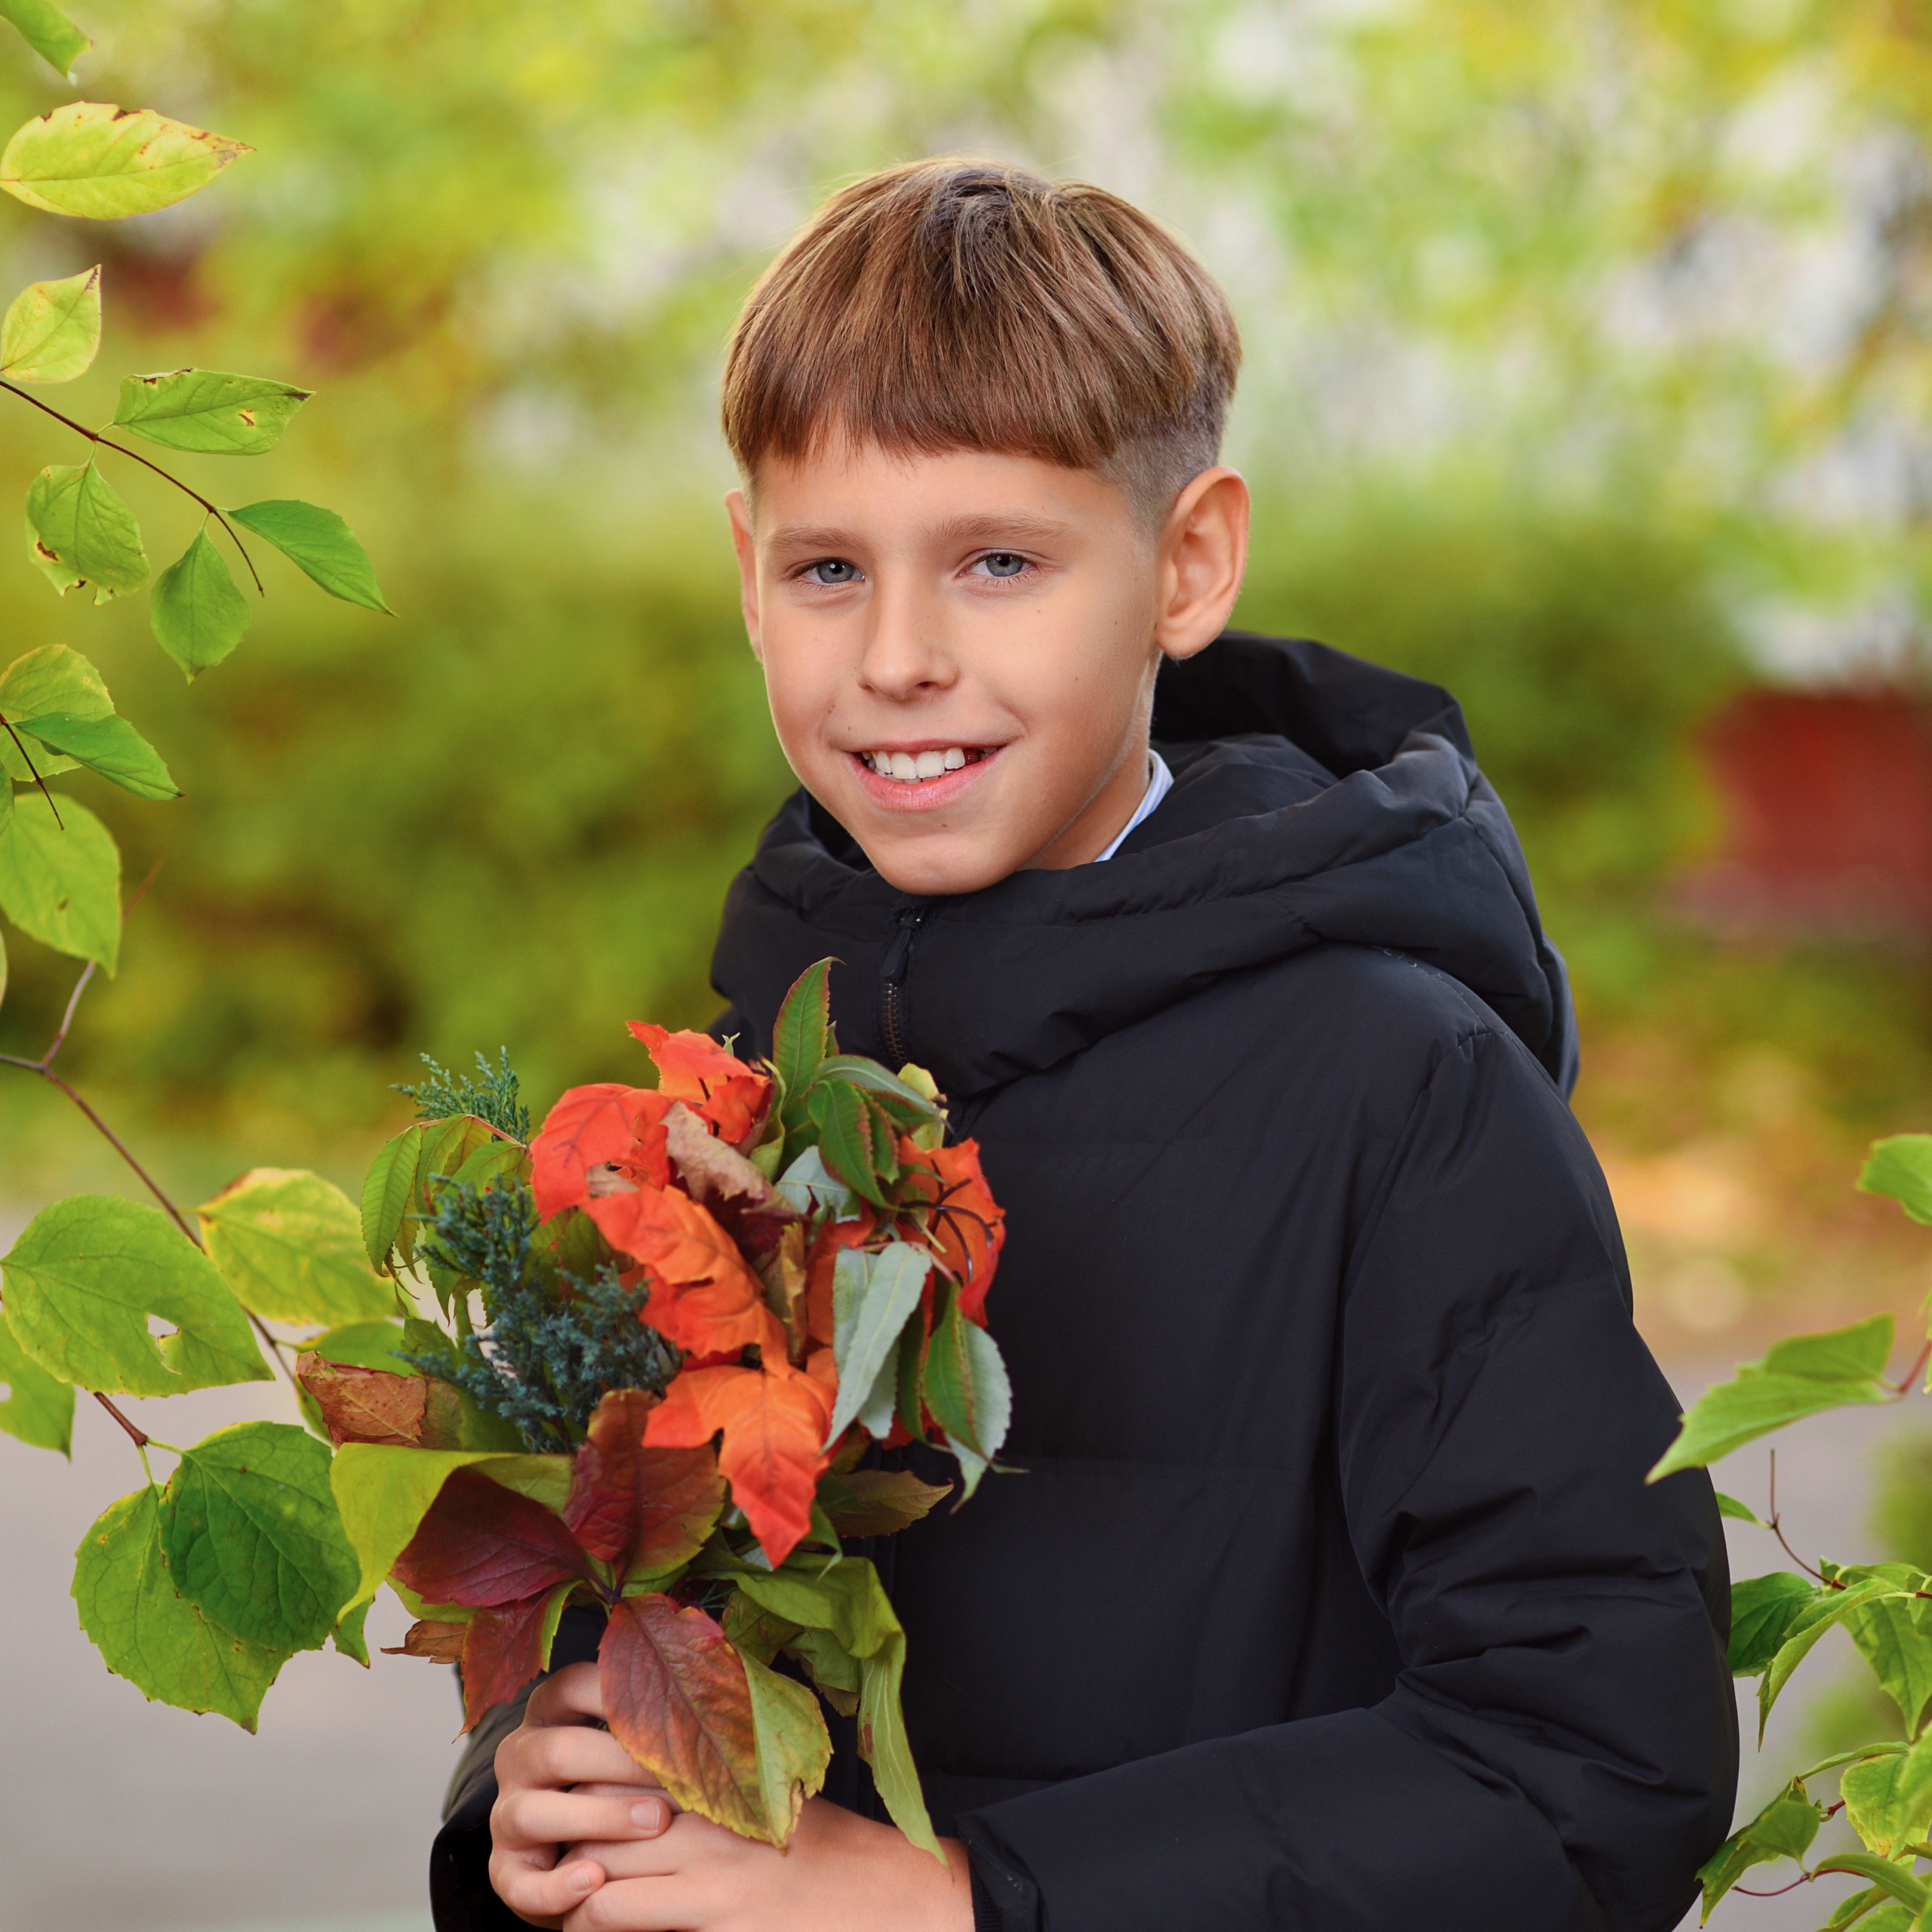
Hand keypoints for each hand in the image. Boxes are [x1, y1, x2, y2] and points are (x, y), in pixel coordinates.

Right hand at [490, 1662, 675, 1927]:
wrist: (597, 1855)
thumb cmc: (630, 1782)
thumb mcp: (639, 1744)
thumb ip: (663, 1716)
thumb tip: (725, 1696)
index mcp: (550, 1712)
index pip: (572, 1685)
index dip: (620, 1695)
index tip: (676, 1709)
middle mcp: (520, 1757)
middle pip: (557, 1749)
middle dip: (621, 1764)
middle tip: (680, 1781)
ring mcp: (506, 1815)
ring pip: (534, 1812)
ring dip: (599, 1818)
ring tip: (655, 1824)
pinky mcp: (506, 1873)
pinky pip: (523, 1881)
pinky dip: (557, 1885)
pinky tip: (597, 1879)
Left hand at [562, 1794, 974, 1931]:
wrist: (887, 1896)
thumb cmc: (829, 1847)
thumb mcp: (776, 1794)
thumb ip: (719, 1778)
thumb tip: (653, 1774)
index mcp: (726, 1769)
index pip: (624, 1756)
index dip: (588, 1777)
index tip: (576, 1796)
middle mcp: (711, 1807)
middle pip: (599, 1805)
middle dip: (568, 1829)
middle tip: (558, 1848)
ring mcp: (710, 1864)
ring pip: (597, 1861)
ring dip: (569, 1879)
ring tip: (564, 1890)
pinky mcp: (713, 1916)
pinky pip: (617, 1913)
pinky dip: (588, 1920)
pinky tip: (588, 1924)